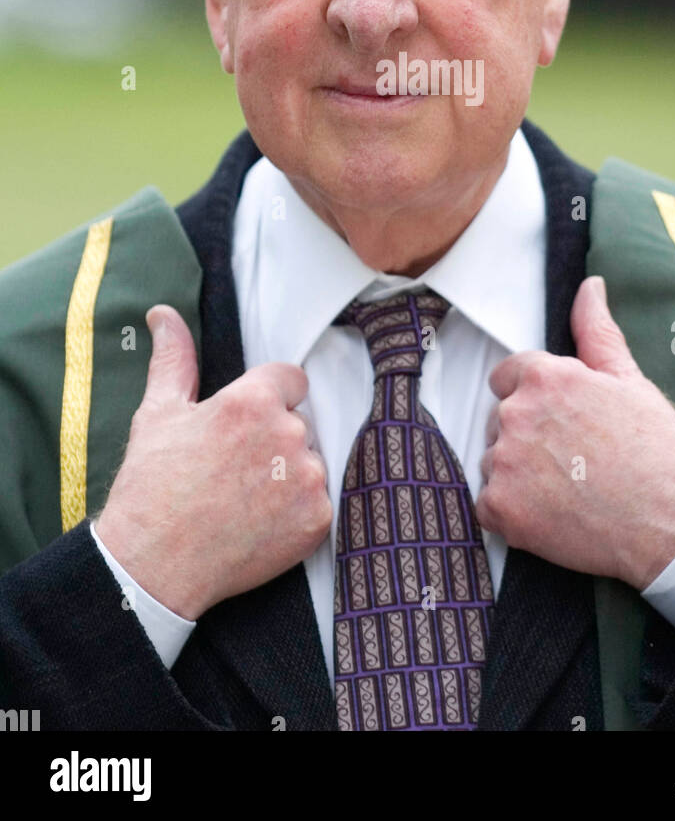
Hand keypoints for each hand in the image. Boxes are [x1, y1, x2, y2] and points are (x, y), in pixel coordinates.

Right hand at [92, 305, 331, 618]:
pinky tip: (261, 524)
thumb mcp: (159, 413)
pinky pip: (319, 503)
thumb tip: (165, 314)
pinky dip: (297, 513)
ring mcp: (306, 478)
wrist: (152, 565)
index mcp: (252, 401)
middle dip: (275, 441)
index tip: (245, 427)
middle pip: (299, 423)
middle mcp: (287, 433)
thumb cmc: (151, 486)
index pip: (291, 379)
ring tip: (245, 500)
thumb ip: (175, 358)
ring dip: (289, 476)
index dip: (269, 400)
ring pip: (310, 462)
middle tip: (234, 471)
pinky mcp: (317, 518)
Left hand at [475, 276, 674, 589]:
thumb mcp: (631, 381)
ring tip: (569, 491)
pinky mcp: (501, 508)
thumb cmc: (660, 453)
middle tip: (575, 462)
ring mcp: (506, 462)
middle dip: (528, 437)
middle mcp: (517, 414)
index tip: (564, 425)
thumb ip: (596, 331)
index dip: (537, 401)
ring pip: (494, 462)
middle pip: (500, 420)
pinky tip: (552, 516)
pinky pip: (488, 505)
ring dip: (519, 476)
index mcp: (545, 377)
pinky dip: (511, 514)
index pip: (508, 377)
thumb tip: (589, 287)